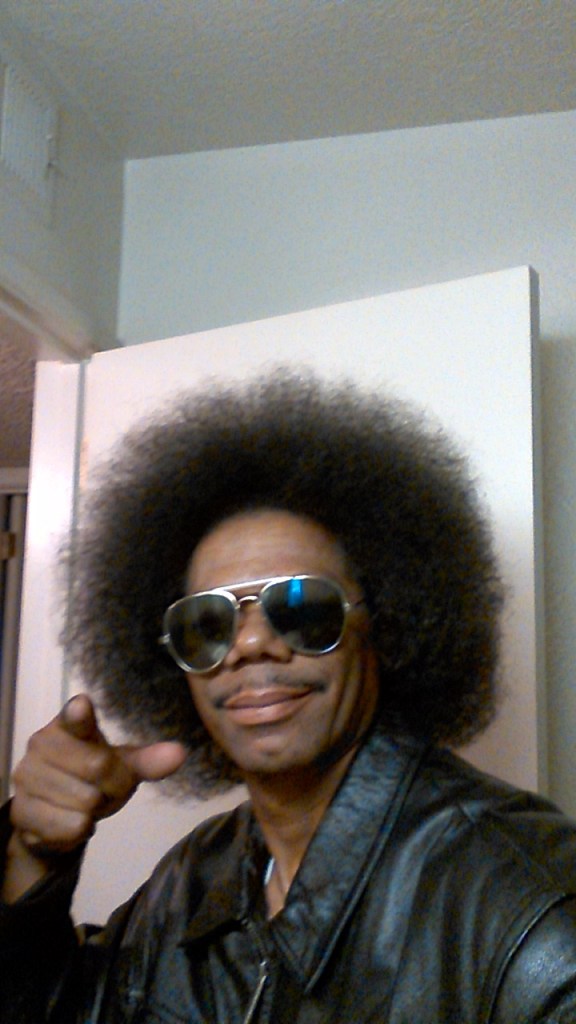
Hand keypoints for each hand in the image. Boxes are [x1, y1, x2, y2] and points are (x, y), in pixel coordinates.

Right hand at [4, 695, 185, 898]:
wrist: (53, 818)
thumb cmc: (92, 780)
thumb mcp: (124, 768)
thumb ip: (149, 761)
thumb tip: (179, 754)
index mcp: (68, 725)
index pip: (75, 717)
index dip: (79, 714)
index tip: (83, 707)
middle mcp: (42, 744)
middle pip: (98, 768)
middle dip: (110, 788)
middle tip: (101, 790)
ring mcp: (27, 777)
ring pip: (85, 801)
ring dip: (94, 812)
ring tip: (83, 805)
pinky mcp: (21, 810)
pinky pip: (69, 826)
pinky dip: (78, 831)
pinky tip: (70, 822)